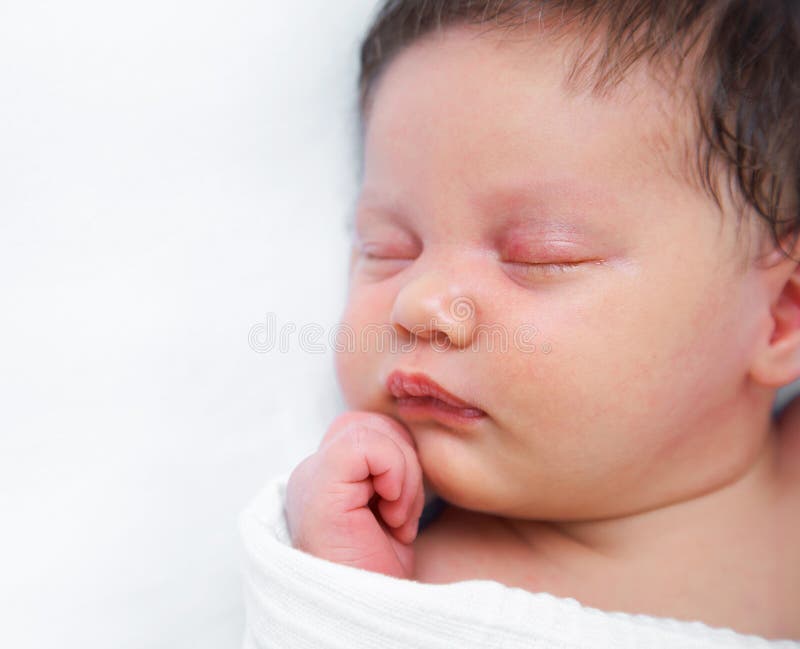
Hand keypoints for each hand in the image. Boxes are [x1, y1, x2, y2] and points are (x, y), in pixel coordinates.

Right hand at [285, 411, 425, 578]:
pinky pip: (366, 444)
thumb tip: (414, 439)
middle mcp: (312, 473)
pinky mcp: (319, 487)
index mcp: (327, 478)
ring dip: (403, 473)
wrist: (366, 621)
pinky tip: (390, 516)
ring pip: (372, 428)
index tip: (401, 514)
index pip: (371, 429)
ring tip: (396, 519)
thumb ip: (390, 471)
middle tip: (402, 516)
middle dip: (404, 463)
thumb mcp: (392, 511)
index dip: (400, 461)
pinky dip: (393, 474)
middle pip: (372, 422)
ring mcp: (311, 478)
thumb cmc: (379, 575)